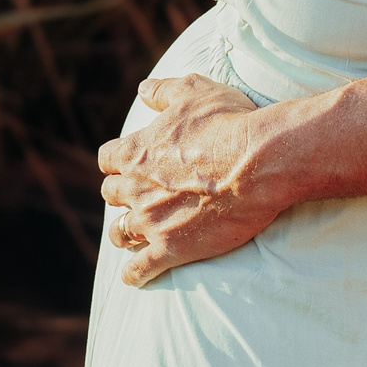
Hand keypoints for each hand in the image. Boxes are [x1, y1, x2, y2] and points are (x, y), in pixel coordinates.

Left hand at [97, 72, 284, 285]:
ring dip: (124, 234)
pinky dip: (133, 274)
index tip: (125, 165)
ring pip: (120, 233)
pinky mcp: (171, 249)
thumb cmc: (229, 122)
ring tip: (130, 237)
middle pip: (112, 195)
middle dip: (121, 196)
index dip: (116, 161)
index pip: (108, 158)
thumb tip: (143, 89)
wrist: (258, 162)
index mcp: (136, 151)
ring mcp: (151, 221)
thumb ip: (163, 90)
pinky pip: (140, 269)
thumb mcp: (194, 90)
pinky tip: (133, 278)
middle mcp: (135, 187)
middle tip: (135, 199)